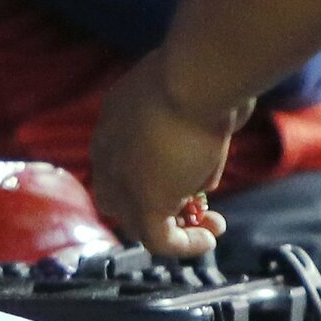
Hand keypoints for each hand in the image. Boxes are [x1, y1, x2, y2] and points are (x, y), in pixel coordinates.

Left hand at [91, 50, 253, 257]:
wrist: (196, 77)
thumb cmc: (201, 75)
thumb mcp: (189, 103)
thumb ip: (191, 136)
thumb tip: (202, 174)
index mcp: (114, 118)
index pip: (117, 163)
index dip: (146, 178)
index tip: (182, 181)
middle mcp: (108, 150)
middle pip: (120, 199)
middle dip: (158, 208)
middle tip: (196, 208)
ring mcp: (122, 178)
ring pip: (139, 223)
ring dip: (176, 230)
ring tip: (212, 228)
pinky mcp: (145, 202)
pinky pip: (159, 240)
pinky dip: (184, 246)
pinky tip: (208, 239)